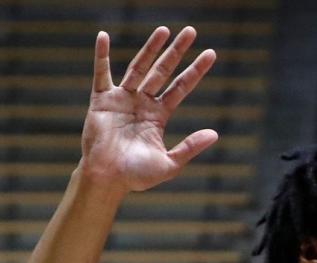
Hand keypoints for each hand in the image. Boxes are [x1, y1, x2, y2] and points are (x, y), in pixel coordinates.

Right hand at [81, 27, 217, 193]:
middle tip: (191, 32)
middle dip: (177, 52)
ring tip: (164, 30)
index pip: (181, 87)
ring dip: (151, 48)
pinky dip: (102, 56)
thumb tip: (215, 134)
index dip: (195, 71)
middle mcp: (142, 102)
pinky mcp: (102, 100)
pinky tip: (103, 36)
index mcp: (159, 116)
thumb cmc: (137, 176)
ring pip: (139, 66)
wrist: (108, 179)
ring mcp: (123, 98)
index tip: (211, 54)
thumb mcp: (170, 163)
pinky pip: (101, 73)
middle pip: (163, 71)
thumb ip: (191, 147)